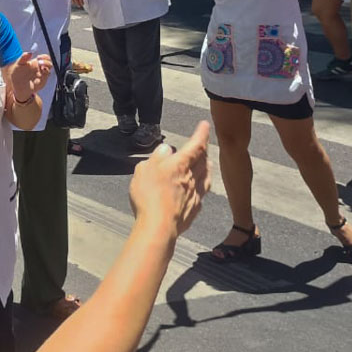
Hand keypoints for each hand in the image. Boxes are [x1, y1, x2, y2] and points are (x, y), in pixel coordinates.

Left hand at [10, 52, 51, 100]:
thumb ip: (23, 58)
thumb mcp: (18, 65)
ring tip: (41, 67)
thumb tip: (29, 53)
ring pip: (49, 70)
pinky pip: (45, 78)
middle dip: (46, 61)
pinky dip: (44, 76)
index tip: (39, 57)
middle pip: (49, 63)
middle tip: (39, 62)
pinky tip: (39, 75)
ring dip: (46, 67)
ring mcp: (42, 76)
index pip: (44, 58)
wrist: (17, 87)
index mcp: (35, 63)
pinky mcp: (42, 82)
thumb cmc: (18, 74)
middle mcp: (40, 69)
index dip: (44, 56)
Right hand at [129, 121, 210, 239]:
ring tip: (207, 163)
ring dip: (207, 166)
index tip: (205, 125)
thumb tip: (166, 150)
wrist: (159, 227)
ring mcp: (195, 194)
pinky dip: (203, 185)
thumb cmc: (149, 196)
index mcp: (180, 164)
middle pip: (203, 160)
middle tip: (203, 144)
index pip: (195, 145)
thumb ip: (157, 158)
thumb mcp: (144, 170)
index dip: (201, 134)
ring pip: (206, 176)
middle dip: (204, 150)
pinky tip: (199, 188)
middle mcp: (192, 177)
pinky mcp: (194, 209)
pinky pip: (202, 192)